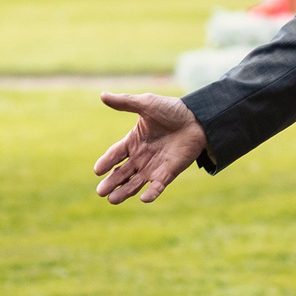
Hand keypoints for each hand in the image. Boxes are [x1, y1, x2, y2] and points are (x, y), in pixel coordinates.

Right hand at [92, 93, 208, 203]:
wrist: (197, 119)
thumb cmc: (171, 110)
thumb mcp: (146, 104)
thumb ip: (125, 102)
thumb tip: (102, 95)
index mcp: (133, 141)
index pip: (115, 154)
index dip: (106, 162)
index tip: (97, 170)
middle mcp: (140, 157)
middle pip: (121, 173)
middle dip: (111, 183)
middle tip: (100, 192)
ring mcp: (153, 167)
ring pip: (135, 183)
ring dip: (124, 192)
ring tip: (112, 200)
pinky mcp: (168, 173)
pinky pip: (158, 186)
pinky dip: (151, 193)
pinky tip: (143, 199)